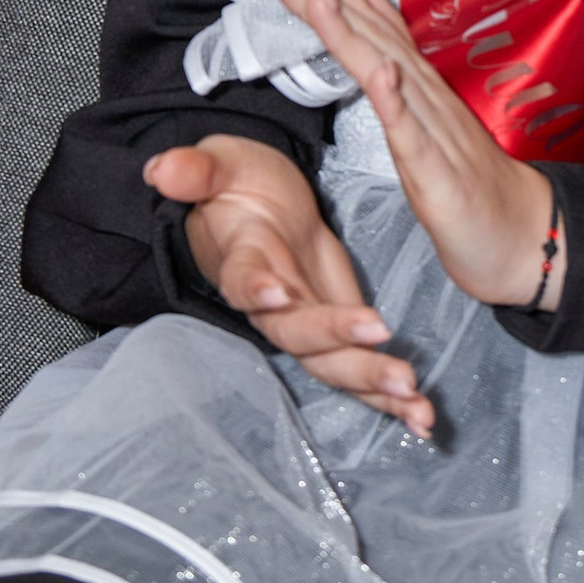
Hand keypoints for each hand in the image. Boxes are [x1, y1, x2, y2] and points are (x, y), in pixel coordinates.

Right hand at [144, 130, 433, 436]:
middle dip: (337, 340)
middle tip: (378, 336)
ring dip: (373, 383)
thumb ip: (197, 169)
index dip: (256, 287)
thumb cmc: (237, 184)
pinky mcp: (334, 334)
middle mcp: (270, 305)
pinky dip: (390, 398)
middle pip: (297, 334)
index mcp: (242, 260)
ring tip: (415, 400)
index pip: (243, 280)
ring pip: (333, 364)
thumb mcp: (221, 163)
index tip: (277, 290)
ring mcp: (302, 325)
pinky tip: (422, 419)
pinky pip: (358, 370)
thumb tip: (161, 169)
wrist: (255, 207)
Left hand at [247, 0, 561, 313]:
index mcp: (407, 74)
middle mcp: (419, 88)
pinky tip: (383, 76)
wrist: (521, 230)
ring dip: (348, 28)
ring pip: (384, 67)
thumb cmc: (464, 173)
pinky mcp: (437, 169)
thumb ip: (386, 46)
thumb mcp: (415, 104)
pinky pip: (414, 132)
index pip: (356, 15)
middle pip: (360, 27)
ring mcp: (430, 126)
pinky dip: (395, 100)